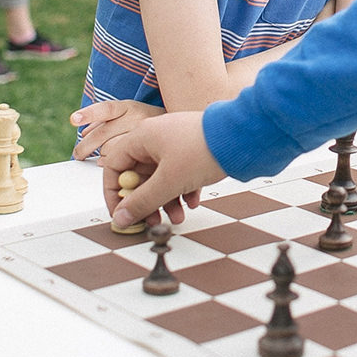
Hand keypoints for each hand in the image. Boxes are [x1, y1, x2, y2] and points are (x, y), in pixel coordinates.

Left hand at [70, 98, 164, 159]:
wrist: (183, 128)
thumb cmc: (149, 123)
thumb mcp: (128, 113)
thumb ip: (106, 121)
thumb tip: (85, 131)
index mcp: (128, 107)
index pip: (106, 109)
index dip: (89, 114)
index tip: (73, 119)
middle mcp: (138, 118)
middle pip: (104, 132)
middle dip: (86, 146)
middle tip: (77, 154)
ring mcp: (146, 134)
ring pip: (113, 149)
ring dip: (102, 156)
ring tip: (99, 159)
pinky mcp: (153, 149)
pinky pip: (126, 161)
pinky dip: (115, 164)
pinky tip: (113, 164)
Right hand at [98, 111, 221, 229]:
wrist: (242, 138)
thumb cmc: (203, 150)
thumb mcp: (168, 182)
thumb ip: (141, 202)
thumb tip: (121, 217)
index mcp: (143, 136)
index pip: (114, 165)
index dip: (114, 192)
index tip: (122, 212)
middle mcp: (157, 137)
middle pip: (139, 175)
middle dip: (146, 201)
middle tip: (151, 220)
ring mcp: (176, 143)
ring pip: (161, 177)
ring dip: (166, 200)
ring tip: (178, 217)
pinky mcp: (193, 150)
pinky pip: (179, 174)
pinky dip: (183, 190)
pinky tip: (193, 201)